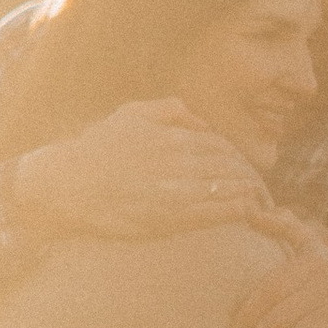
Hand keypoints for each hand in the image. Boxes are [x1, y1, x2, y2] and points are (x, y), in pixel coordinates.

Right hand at [14, 99, 267, 241]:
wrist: (67, 184)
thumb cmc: (97, 149)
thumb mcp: (130, 114)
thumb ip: (168, 109)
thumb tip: (198, 118)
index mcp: (171, 137)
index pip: (220, 145)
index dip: (238, 157)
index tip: (244, 167)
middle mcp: (177, 161)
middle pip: (229, 166)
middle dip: (248, 175)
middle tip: (260, 185)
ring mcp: (173, 190)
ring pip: (226, 187)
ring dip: (249, 192)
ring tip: (260, 199)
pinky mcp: (167, 217)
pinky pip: (212, 213)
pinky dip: (235, 210)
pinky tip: (247, 212)